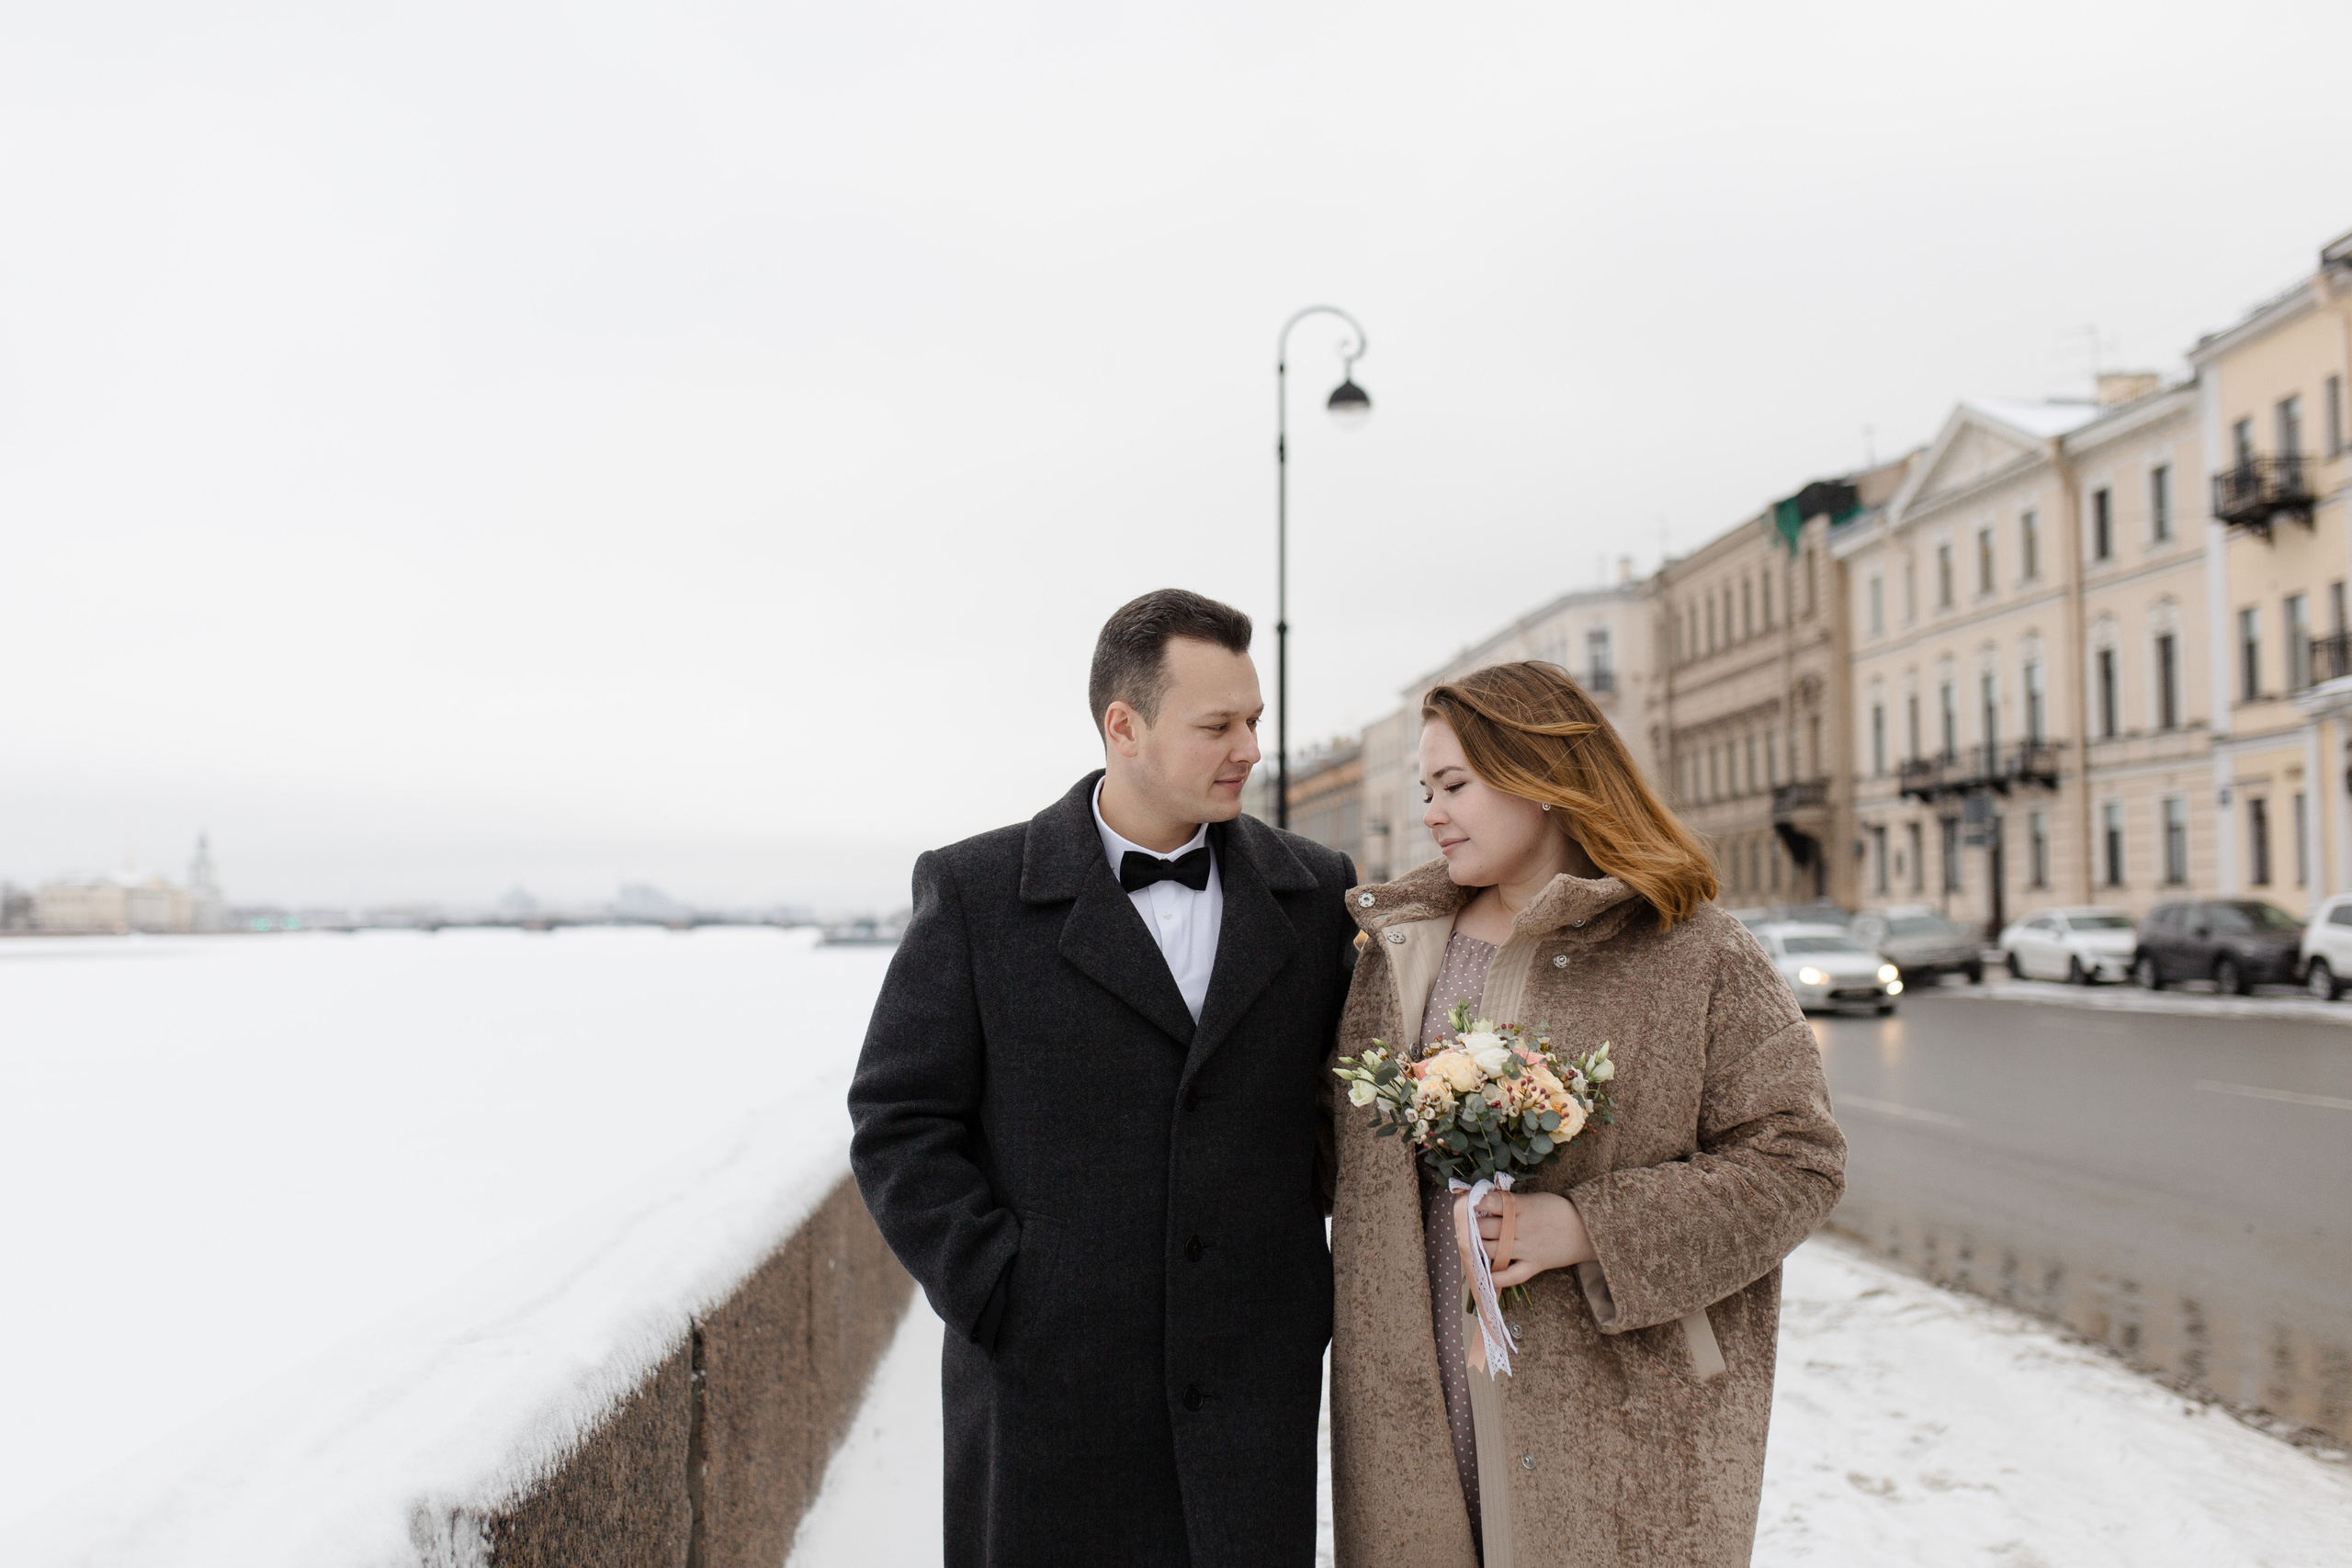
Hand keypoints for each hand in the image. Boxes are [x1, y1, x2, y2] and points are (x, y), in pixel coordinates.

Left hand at [1454, 1190, 1595, 1290]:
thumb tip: (1486, 1202)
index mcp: (1523, 1207)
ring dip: (1477, 1248)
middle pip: (1487, 1228)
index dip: (1476, 1203)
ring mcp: (1528, 1248)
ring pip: (1493, 1250)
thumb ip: (1512, 1202)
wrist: (1587, 1230)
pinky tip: (1484, 1275)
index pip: (1492, 1203)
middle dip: (1472, 1227)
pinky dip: (1497, 1277)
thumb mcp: (1536, 1198)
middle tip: (1464, 1225)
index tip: (1467, 1203)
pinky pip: (1513, 1275)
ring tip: (1469, 1244)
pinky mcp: (1535, 1265)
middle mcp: (1522, 1228)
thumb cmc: (1559, 1210)